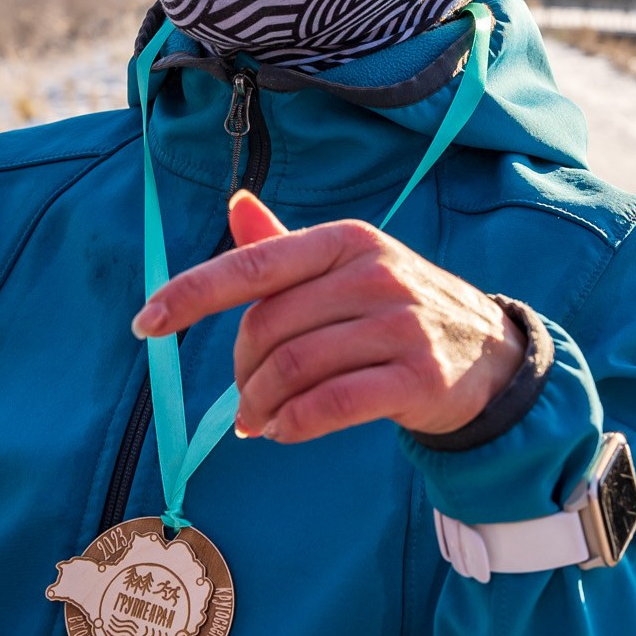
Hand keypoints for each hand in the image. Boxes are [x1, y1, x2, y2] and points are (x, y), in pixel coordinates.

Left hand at [134, 188, 524, 445]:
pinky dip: (294, 424)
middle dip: (241, 372)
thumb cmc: (399, 309)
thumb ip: (285, 246)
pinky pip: (331, 405)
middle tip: (243, 399)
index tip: (146, 323)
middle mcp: (373, 274)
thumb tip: (234, 204)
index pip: (253, 265)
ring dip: (262, 404)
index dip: (192, 294)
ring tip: (259, 421)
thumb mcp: (350, 266)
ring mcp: (399, 325)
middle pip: (269, 327)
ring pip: (295, 369)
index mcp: (345, 241)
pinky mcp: (417, 377)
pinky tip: (285, 431)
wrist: (489, 354)